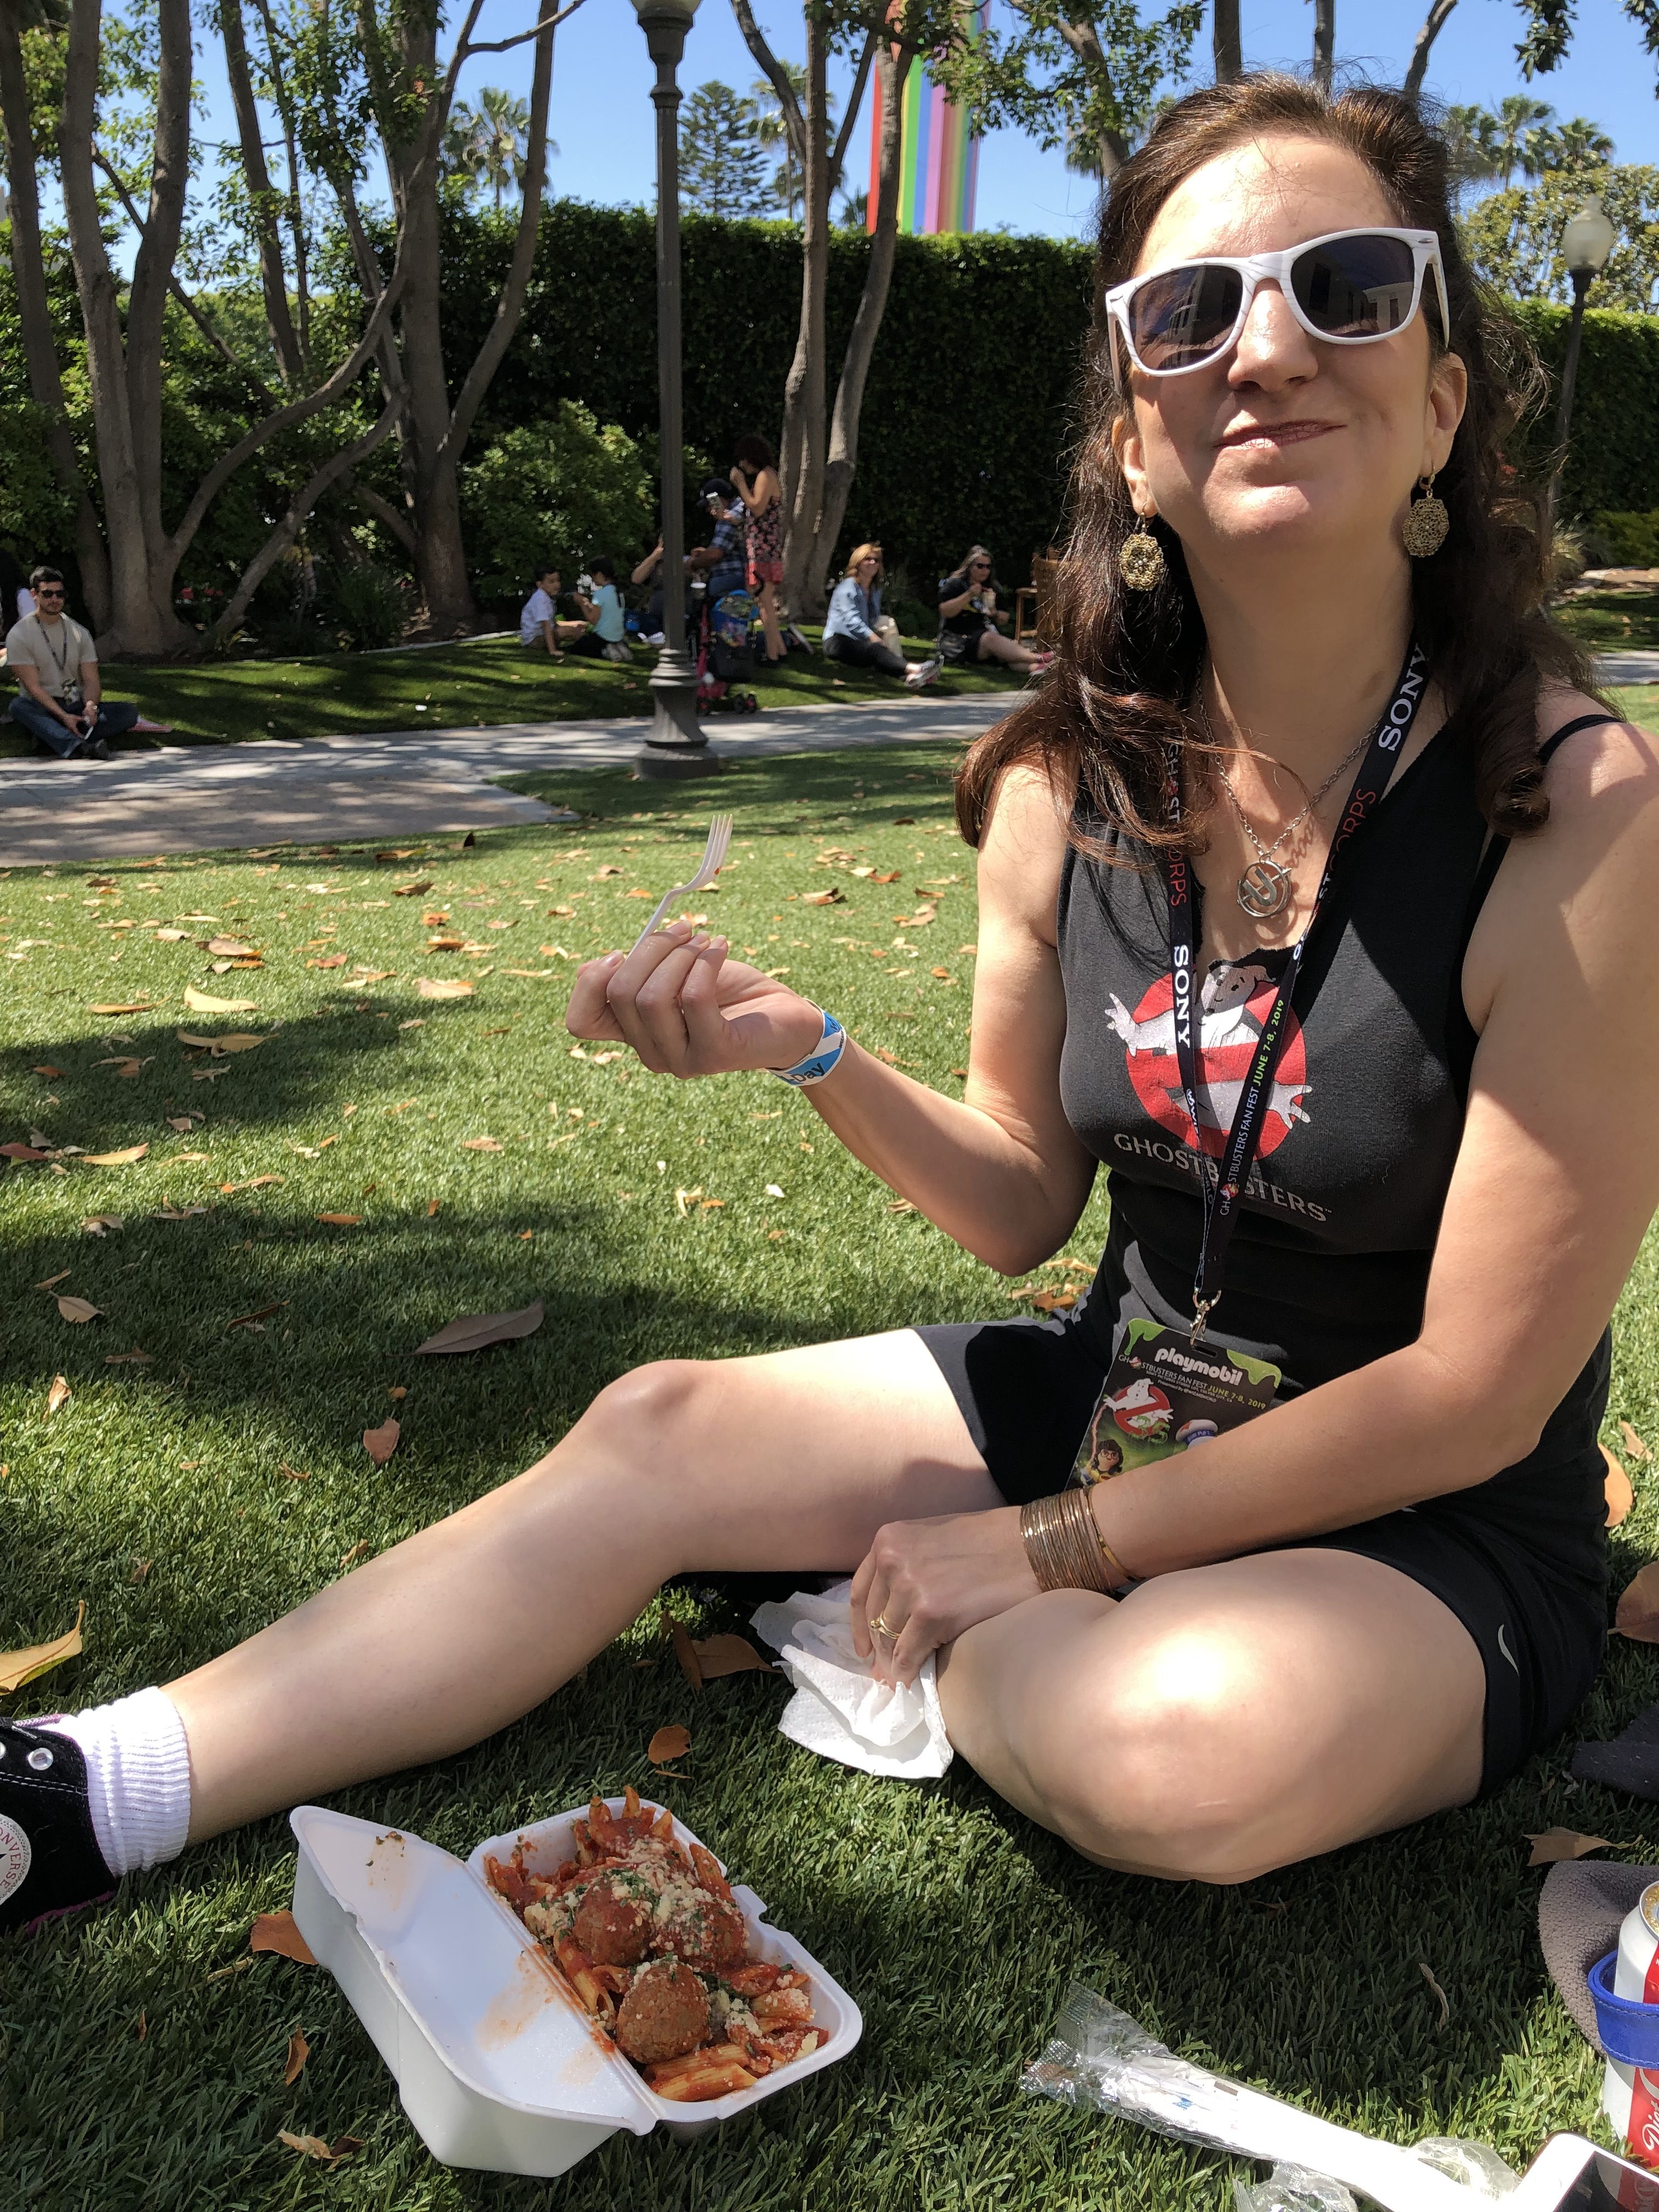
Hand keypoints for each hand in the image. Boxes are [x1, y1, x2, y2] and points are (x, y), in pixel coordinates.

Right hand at [564, 920, 825, 1075]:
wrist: (788, 1018)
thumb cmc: (731, 992)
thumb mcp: (677, 973)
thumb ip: (639, 971)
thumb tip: (601, 963)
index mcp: (635, 1034)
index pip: (580, 1022)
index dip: (590, 983)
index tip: (620, 951)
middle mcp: (652, 1054)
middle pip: (621, 994)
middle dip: (650, 948)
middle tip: (684, 929)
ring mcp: (682, 1060)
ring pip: (653, 997)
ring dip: (680, 954)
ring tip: (705, 940)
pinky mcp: (715, 1054)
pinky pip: (693, 997)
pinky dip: (705, 961)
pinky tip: (721, 946)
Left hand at [849, 1506, 1039, 1685]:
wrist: (1033, 1545)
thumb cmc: (993, 1540)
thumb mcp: (934, 1539)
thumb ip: (908, 1565)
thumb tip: (895, 1612)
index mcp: (888, 1539)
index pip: (861, 1592)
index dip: (859, 1626)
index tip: (864, 1649)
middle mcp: (892, 1560)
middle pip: (874, 1620)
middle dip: (880, 1651)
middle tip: (884, 1674)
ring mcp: (910, 1587)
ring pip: (889, 1642)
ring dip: (894, 1665)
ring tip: (901, 1681)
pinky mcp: (931, 1613)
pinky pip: (908, 1655)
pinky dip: (908, 1674)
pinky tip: (914, 1683)